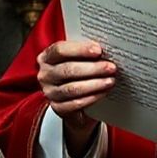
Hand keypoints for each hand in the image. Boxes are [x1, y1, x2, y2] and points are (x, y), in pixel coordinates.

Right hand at [36, 41, 114, 155]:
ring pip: (72, 88)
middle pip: (68, 70)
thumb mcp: (79, 58)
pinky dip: (91, 98)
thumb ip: (87, 53)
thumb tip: (106, 50)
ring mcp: (50, 92)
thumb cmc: (78, 71)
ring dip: (94, 84)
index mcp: (47, 57)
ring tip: (110, 80)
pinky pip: (75, 104)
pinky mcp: (58, 108)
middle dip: (92, 68)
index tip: (99, 50)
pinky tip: (103, 92)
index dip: (80, 49)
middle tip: (111, 67)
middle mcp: (45, 75)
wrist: (74, 98)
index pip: (60, 50)